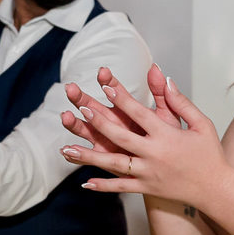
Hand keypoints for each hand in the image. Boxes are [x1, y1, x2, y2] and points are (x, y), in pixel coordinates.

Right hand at [60, 64, 178, 154]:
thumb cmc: (168, 140)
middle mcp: (111, 122)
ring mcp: (104, 139)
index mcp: (126, 110)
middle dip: (81, 98)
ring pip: (85, 129)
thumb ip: (161, 93)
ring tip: (65, 117)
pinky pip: (86, 156)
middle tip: (71, 88)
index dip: (108, 82)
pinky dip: (75, 155)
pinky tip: (66, 151)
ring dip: (73, 123)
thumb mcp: (166, 116)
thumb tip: (155, 67)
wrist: (168, 167)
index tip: (103, 72)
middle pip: (92, 107)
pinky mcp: (103, 157)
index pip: (114, 91)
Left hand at [60, 69, 233, 208]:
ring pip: (114, 163)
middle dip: (99, 122)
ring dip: (89, 156)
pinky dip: (102, 186)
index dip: (120, 98)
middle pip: (121, 136)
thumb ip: (180, 102)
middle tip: (80, 107)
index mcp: (167, 136)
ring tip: (66, 150)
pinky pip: (121, 187)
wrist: (216, 189)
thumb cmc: (210, 153)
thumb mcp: (201, 123)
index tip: (104, 85)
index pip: (139, 113)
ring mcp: (149, 174)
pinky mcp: (147, 189)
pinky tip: (84, 182)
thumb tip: (165, 78)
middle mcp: (155, 154)